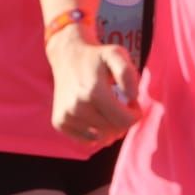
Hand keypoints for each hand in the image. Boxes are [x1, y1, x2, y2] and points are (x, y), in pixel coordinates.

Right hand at [45, 29, 141, 143]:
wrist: (67, 56)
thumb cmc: (96, 57)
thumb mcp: (116, 54)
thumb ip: (128, 73)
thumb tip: (132, 97)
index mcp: (93, 91)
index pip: (125, 121)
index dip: (134, 114)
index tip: (132, 102)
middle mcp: (77, 106)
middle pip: (114, 131)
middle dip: (123, 119)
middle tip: (119, 103)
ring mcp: (66, 116)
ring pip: (101, 138)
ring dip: (110, 127)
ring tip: (107, 108)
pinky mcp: (59, 122)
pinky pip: (87, 140)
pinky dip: (95, 132)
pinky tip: (95, 115)